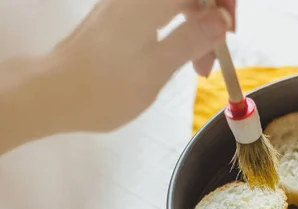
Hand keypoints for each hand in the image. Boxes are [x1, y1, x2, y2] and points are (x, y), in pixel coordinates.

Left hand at [45, 0, 234, 132]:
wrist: (53, 94)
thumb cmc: (106, 88)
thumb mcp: (157, 68)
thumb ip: (193, 38)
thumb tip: (222, 19)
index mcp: (149, 1)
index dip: (224, 3)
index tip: (229, 34)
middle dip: (211, 17)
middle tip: (214, 58)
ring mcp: (125, 4)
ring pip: (176, 3)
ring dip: (195, 27)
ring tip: (198, 67)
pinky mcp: (118, 16)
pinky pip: (159, 11)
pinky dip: (176, 29)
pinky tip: (176, 57)